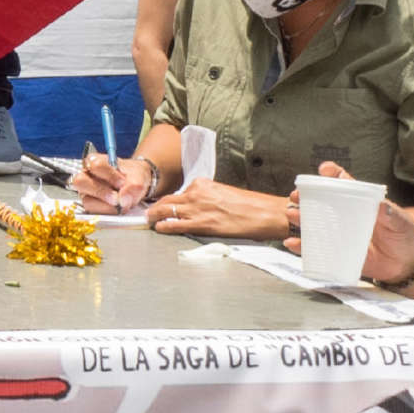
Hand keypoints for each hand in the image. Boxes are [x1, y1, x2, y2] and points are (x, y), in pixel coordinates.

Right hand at [72, 149, 155, 212]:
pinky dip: (108, 212)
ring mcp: (86, 192)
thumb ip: (134, 184)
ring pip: (86, 200)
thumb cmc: (132, 176)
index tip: (122, 183)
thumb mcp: (139, 175)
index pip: (95, 165)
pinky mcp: (90, 205)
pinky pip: (94, 212)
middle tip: (117, 199)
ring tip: (120, 206)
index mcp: (95, 161)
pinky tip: (117, 209)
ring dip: (106, 206)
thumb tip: (124, 199)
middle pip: (80, 181)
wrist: (136, 186)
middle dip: (101, 192)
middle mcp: (86, 175)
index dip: (109, 176)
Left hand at [148, 179, 292, 238]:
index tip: (163, 205)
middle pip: (167, 200)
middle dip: (155, 207)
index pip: (179, 193)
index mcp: (203, 184)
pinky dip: (163, 226)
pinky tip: (158, 228)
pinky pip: (175, 224)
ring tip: (149, 221)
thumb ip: (207, 197)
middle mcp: (197, 193)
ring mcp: (197, 208)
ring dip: (154, 216)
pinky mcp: (201, 224)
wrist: (266, 213)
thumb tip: (197, 206)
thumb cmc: (250, 206)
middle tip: (148, 213)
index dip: (169, 201)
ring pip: (166, 210)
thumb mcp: (223, 193)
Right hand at [285, 161, 413, 280]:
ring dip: (299, 218)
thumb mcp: (400, 222)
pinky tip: (291, 243)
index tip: (324, 169)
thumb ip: (391, 215)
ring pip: (313, 223)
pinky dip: (301, 246)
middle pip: (320, 202)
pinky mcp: (337, 252)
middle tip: (296, 195)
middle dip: (304, 196)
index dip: (332, 174)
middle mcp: (345, 215)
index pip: (343, 183)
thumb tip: (382, 206)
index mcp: (359, 202)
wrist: (407, 263)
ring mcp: (339, 233)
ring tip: (292, 215)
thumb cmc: (403, 236)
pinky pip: (315, 249)